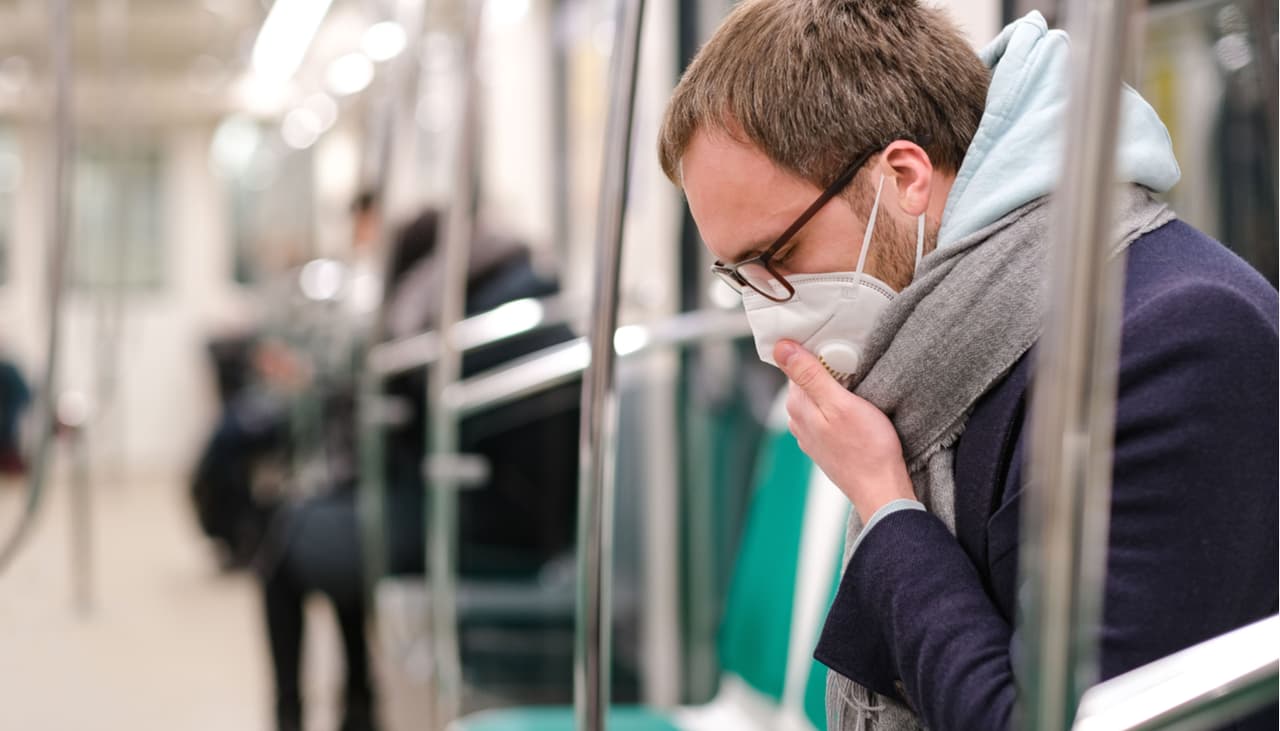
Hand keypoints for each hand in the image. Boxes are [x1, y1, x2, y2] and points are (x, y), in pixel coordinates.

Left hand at [775, 340, 916, 522]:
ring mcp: (810, 434)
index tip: (839, 350)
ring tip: (858, 387)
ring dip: (834, 387)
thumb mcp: (840, 402)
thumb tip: (780, 348)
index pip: (796, 364)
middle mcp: (798, 419)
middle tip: (854, 367)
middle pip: (807, 380)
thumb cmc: (866, 447)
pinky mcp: (824, 443)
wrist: (881, 489)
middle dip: (826, 369)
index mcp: (798, 405)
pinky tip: (856, 408)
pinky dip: (838, 405)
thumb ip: (809, 374)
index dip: (818, 352)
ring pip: (817, 397)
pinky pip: (826, 413)